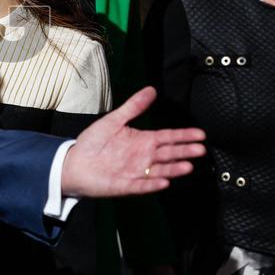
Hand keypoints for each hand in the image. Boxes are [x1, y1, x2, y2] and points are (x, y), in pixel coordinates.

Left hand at [61, 87, 205, 197]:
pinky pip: (142, 185)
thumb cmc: (93, 142)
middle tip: (201, 150)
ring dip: (173, 169)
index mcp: (142, 140)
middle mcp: (143, 157)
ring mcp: (137, 172)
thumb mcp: (113, 120)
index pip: (168, 137)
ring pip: (159, 170)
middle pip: (168, 154)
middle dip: (184, 152)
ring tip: (187, 166)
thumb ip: (133, 107)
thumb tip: (151, 89)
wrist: (74, 163)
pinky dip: (152, 184)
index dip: (183, 135)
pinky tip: (163, 181)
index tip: (200, 134)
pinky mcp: (127, 185)